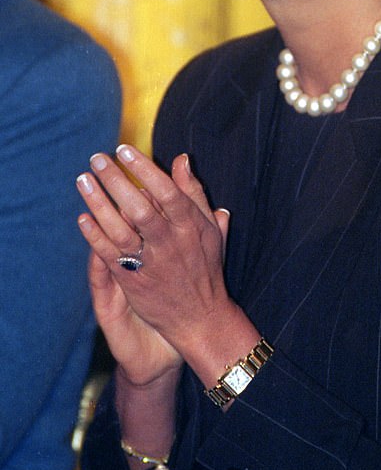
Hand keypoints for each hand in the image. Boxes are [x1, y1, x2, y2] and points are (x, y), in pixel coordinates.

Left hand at [77, 146, 246, 385]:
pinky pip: (109, 254)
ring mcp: (150, 263)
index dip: (145, 169)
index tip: (125, 150)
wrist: (201, 319)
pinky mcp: (132, 281)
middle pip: (139, 208)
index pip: (167, 192)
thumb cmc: (206, 268)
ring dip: (98, 203)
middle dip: (116, 181)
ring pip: (120, 229)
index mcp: (191, 227)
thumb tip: (181, 159)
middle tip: (97, 158)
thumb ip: (194, 193)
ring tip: (83, 180)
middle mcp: (170, 244)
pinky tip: (82, 217)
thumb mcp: (209, 229)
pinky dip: (95, 235)